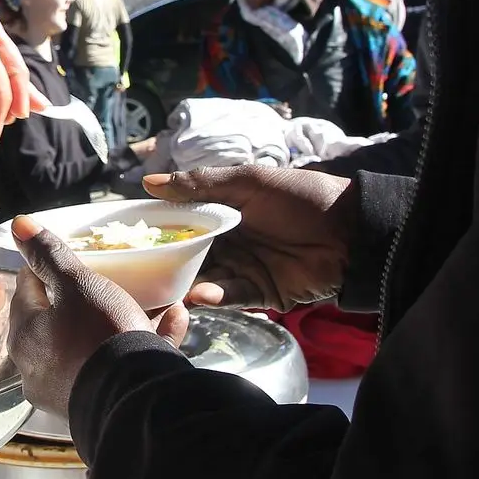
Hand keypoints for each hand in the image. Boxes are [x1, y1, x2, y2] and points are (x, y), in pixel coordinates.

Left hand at [9, 216, 187, 418]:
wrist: (136, 401)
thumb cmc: (99, 334)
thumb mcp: (78, 284)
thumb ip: (50, 255)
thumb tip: (17, 224)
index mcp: (25, 335)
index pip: (28, 289)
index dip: (48, 268)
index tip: (72, 258)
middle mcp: (39, 368)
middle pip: (63, 319)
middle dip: (91, 297)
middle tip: (115, 278)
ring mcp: (69, 391)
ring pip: (97, 344)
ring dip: (126, 318)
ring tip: (158, 299)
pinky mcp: (102, 406)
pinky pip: (121, 367)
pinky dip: (144, 343)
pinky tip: (175, 320)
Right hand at [143, 166, 357, 309]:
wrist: (352, 232)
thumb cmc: (300, 198)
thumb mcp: (249, 182)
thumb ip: (201, 184)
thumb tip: (148, 182)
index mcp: (224, 213)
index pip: (182, 223)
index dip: (156, 229)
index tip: (126, 236)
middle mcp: (230, 243)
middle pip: (189, 256)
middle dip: (166, 264)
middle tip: (136, 273)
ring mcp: (245, 269)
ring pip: (206, 279)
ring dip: (188, 283)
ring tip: (169, 287)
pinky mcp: (262, 295)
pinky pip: (233, 297)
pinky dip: (216, 296)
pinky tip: (202, 294)